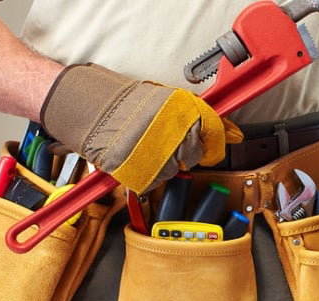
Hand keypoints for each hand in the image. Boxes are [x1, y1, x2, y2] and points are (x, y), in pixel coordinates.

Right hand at [40, 64, 242, 191]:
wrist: (86, 107)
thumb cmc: (123, 102)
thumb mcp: (166, 101)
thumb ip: (200, 118)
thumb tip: (232, 132)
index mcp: (184, 109)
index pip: (214, 132)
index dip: (214, 140)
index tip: (213, 143)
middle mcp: (175, 131)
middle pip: (196, 154)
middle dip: (184, 151)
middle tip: (163, 141)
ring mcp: (159, 153)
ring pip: (175, 169)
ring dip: (164, 163)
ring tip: (146, 146)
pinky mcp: (142, 172)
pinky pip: (155, 180)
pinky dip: (148, 173)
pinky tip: (137, 157)